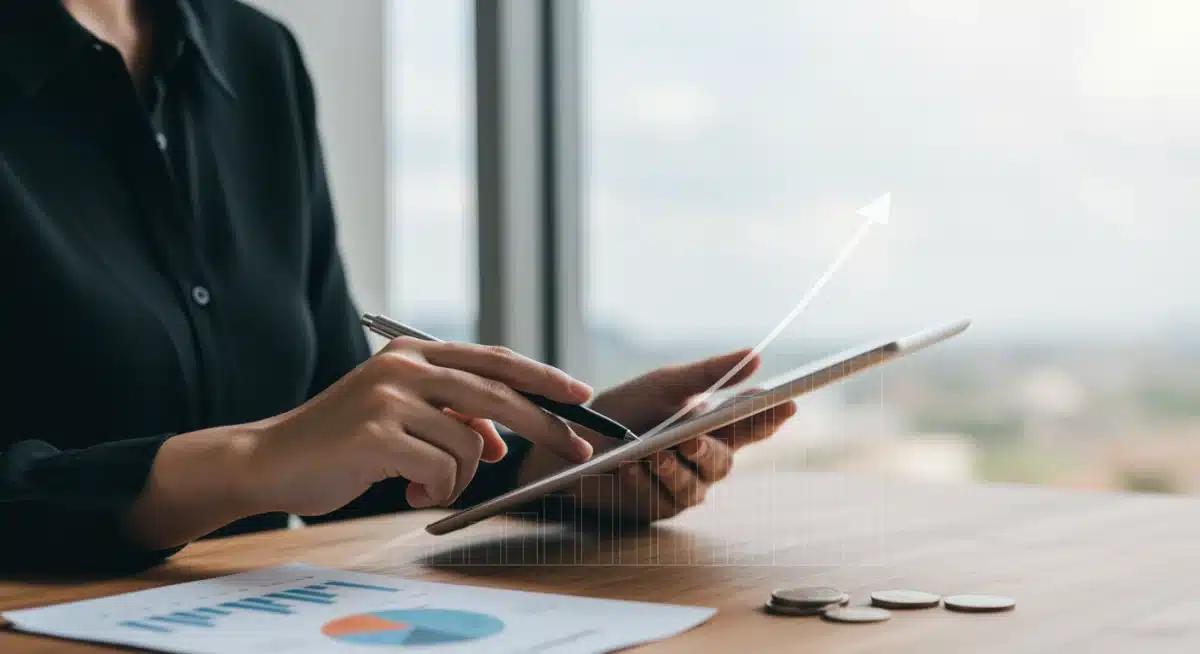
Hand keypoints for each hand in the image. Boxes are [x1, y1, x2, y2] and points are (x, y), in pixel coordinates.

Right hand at [125, 338, 594, 548]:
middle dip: (546, 424)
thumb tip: (500, 442)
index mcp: (415, 353)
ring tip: (424, 484)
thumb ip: (453, 421)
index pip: (495, 360)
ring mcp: (390, 397)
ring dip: (460, 477)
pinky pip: (442, 470)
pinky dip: (435, 491)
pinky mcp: (377, 433)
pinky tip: (407, 491)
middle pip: (499, 394)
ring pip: (470, 445)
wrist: (270, 460)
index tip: (581, 396)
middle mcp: (406, 366)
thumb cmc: (343, 444)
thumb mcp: (404, 422)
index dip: (543, 378)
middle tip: (577, 448)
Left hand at [518, 349, 797, 522]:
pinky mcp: (655, 508)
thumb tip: (755, 356)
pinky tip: (629, 469)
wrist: (571, 441)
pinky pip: (660, 499)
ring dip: (671, 468)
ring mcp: (681, 487)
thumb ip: (708, 373)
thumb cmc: (622, 410)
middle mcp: (702, 459)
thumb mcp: (664, 384)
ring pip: (693, 485)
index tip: (787, 404)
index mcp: (712, 426)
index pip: (750, 423)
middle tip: (690, 440)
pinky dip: (644, 481)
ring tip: (649, 453)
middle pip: (723, 460)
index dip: (770, 417)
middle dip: (707, 450)